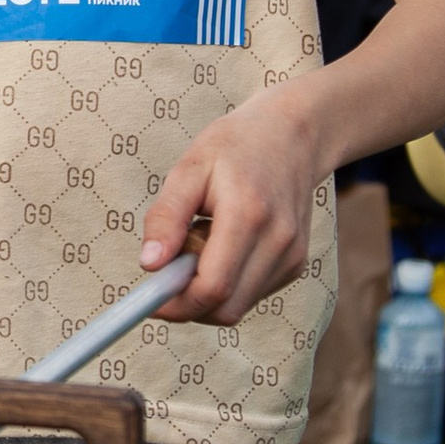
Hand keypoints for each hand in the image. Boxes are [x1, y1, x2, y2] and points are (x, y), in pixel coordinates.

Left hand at [136, 89, 324, 324]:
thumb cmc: (236, 146)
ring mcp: (292, 255)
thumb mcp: (190, 168)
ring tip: (203, 243)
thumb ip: (166, 217)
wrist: (293, 135)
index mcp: (248, 214)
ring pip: (238, 307)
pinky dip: (228, 284)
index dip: (176, 304)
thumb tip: (149, 265)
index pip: (213, 286)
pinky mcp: (295, 263)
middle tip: (168, 272)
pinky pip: (251, 295)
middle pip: (226, 308)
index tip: (150, 299)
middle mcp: (278, 241)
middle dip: (188, 304)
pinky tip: (224, 246)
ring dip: (207, 291)